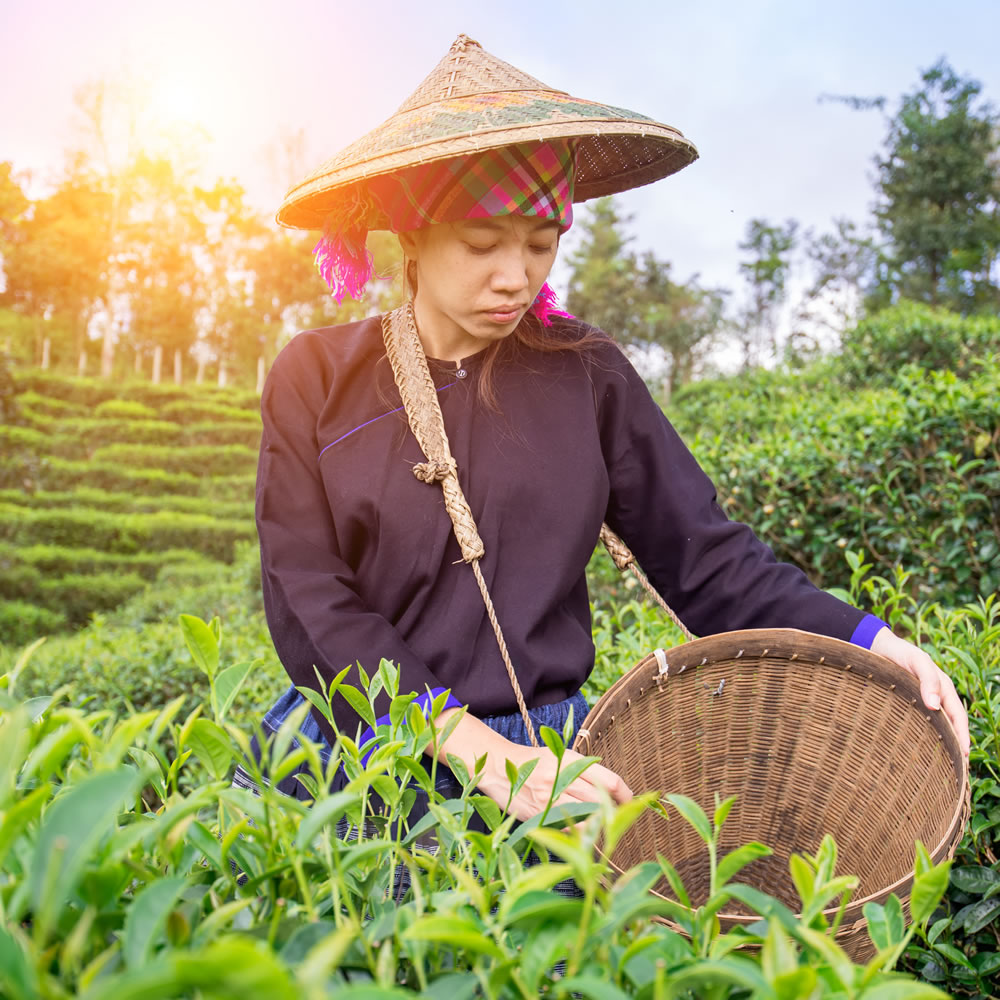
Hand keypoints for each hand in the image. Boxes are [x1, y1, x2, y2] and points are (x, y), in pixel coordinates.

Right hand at [432, 709, 632, 821]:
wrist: (497, 767)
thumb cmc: (532, 762)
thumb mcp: (559, 756)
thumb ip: (583, 770)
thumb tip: (612, 789)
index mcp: (570, 760)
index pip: (609, 781)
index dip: (625, 794)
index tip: (630, 801)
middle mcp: (561, 778)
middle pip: (601, 802)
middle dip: (614, 812)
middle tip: (618, 816)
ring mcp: (549, 799)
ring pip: (586, 819)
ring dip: (596, 824)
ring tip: (598, 824)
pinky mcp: (538, 815)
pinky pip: (566, 830)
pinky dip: (576, 832)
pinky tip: (576, 829)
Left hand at [870, 627, 969, 755]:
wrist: (878, 648)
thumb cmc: (900, 653)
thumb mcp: (917, 661)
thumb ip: (928, 680)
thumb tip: (935, 706)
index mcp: (944, 690)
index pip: (958, 717)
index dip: (962, 735)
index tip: (964, 755)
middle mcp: (936, 699)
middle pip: (949, 726)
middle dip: (955, 745)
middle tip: (956, 769)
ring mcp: (921, 703)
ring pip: (935, 727)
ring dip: (939, 744)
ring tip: (939, 766)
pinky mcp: (906, 706)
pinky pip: (919, 724)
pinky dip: (922, 737)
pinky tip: (918, 750)